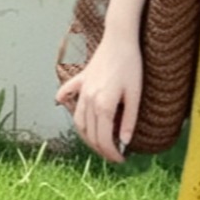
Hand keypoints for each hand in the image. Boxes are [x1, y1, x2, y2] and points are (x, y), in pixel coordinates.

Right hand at [55, 37, 143, 163]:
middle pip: (90, 133)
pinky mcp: (79, 80)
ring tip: (99, 142)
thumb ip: (129, 120)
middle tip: (113, 155)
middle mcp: (88, 100)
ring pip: (78, 121)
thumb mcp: (135, 95)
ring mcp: (81, 90)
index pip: (104, 139)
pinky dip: (65, 103)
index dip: (111, 153)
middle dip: (101, 149)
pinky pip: (67, 94)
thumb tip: (125, 142)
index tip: (121, 159)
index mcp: (103, 105)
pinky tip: (63, 106)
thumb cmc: (131, 66)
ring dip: (87, 135)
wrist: (120, 40)